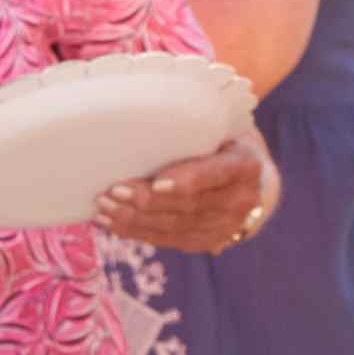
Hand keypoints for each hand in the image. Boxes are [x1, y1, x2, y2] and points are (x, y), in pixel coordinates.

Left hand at [93, 133, 272, 252]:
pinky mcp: (206, 241)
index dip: (186, 181)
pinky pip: (168, 240)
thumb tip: (140, 113)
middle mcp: (240, 201)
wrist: (250, 180)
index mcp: (245, 166)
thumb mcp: (218, 127)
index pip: (214, 175)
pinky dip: (137, 232)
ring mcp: (224, 226)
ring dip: (134, 219)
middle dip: (147, 202)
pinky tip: (112, 224)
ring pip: (174, 227)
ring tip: (104, 208)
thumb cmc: (222, 142)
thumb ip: (193, 127)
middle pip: (189, 206)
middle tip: (113, 192)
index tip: (156, 183)